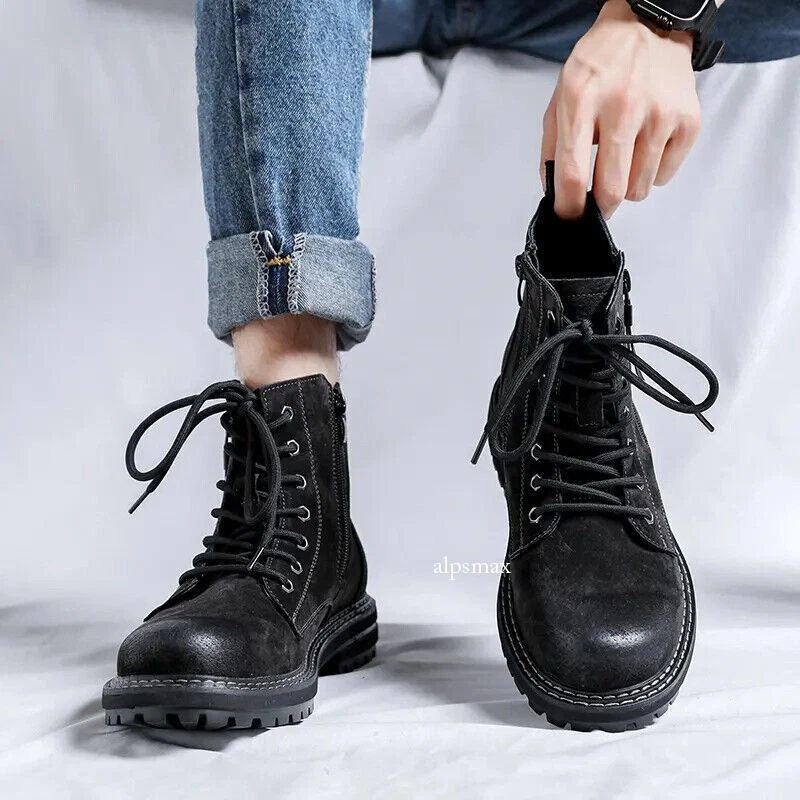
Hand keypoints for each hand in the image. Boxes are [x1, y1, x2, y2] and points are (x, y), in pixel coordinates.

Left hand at [541, 0, 700, 218]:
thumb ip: (552, 147)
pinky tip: (644, 148)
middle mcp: (623, 105)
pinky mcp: (688, 120)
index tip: (569, 217)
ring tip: (623, 161)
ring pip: (639, 189)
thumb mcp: (562, 96)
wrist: (648, 27)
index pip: (572, 172)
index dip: (568, 207)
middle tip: (597, 202)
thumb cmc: (601, 66)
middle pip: (611, 189)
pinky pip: (663, 176)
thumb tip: (555, 194)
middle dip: (600, 207)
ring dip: (626, 188)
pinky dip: (651, 174)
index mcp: (581, 99)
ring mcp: (660, 113)